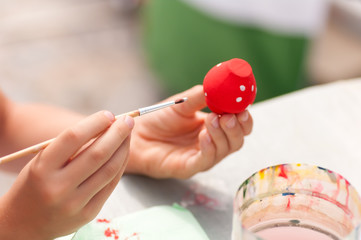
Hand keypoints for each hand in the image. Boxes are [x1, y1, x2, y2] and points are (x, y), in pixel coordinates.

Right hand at [0, 111, 133, 239]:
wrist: (24, 223)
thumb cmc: (35, 184)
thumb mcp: (41, 161)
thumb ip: (69, 146)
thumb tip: (105, 126)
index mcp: (42, 168)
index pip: (73, 138)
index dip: (95, 123)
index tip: (108, 115)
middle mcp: (58, 187)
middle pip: (97, 153)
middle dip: (117, 133)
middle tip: (128, 121)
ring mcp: (75, 203)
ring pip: (109, 169)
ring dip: (123, 148)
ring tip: (128, 134)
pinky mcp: (88, 213)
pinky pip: (110, 185)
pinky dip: (120, 165)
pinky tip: (124, 153)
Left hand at [126, 85, 252, 178]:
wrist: (137, 133)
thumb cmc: (159, 118)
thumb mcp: (183, 103)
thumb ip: (202, 95)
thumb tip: (221, 84)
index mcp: (214, 126)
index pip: (238, 124)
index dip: (244, 115)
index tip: (244, 105)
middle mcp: (212, 142)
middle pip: (237, 139)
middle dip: (237, 127)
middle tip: (230, 115)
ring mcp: (202, 156)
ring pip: (225, 150)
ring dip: (222, 134)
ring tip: (213, 119)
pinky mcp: (190, 167)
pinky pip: (206, 160)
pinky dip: (209, 148)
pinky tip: (204, 135)